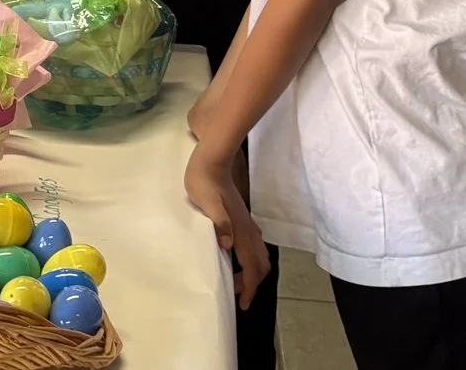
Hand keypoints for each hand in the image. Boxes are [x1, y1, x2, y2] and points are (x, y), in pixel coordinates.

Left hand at [183, 147, 269, 309]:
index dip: (250, 287)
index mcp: (240, 230)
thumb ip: (219, 223)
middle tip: (237, 295)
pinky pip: (253, 246)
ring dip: (252, 272)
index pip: (252, 266)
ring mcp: (248, 224)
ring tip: (236, 281)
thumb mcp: (207, 202)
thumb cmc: (205, 182)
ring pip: (259, 255)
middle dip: (252, 283)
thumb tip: (228, 246)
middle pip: (260, 264)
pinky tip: (235, 258)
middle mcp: (249, 230)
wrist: (213, 160)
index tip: (244, 304)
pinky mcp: (243, 219)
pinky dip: (250, 260)